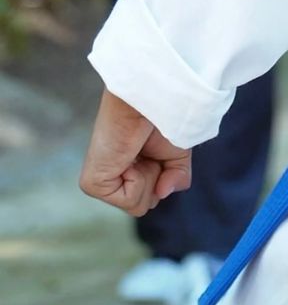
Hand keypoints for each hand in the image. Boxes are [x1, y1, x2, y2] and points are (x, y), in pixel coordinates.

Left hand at [80, 90, 191, 217]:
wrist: (148, 98)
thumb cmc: (162, 115)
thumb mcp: (177, 153)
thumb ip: (176, 179)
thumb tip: (161, 194)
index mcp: (126, 166)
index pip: (150, 194)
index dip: (164, 174)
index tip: (156, 144)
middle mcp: (110, 174)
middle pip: (145, 203)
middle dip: (157, 178)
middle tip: (149, 147)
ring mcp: (99, 180)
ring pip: (138, 206)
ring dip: (150, 178)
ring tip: (139, 150)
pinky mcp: (93, 183)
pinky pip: (129, 201)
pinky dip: (140, 181)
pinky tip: (129, 157)